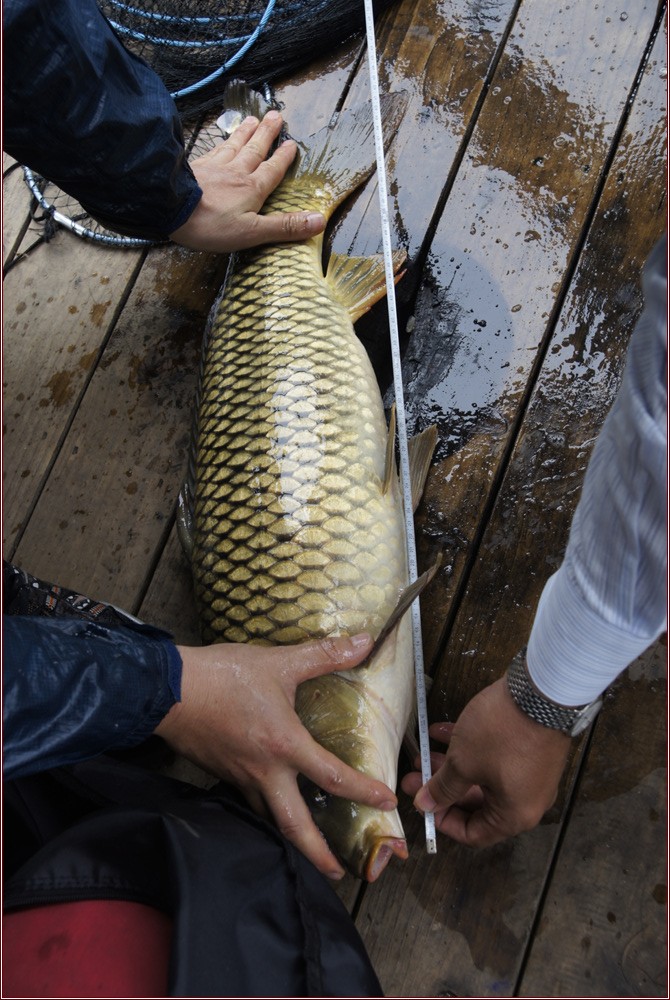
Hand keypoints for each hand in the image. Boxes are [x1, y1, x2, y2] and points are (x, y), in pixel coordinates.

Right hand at [155, 633, 397, 878]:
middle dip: (317, 855)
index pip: (333, 777)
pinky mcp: (221, 774)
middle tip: (338, 871)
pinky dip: (263, 813)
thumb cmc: (224, 676)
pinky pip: (247, 803)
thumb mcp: (279, 662)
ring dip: (290, 839)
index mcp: (284, 746)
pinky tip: (270, 807)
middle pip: (294, 826)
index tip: (387, 804)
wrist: (167, 689)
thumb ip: (324, 654)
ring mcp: (240, 777)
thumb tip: (365, 641)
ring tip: (307, 849)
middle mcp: (264, 772)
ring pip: (268, 819)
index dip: (364, 791)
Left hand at [169, 110, 324, 252]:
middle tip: (276, 115)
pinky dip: (221, 140)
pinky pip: (213, 149)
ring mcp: (215, 166)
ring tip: (253, 119)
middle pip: (255, 149)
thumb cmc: (212, 225)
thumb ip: (284, 226)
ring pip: (234, 144)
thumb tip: (318, 221)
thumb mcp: (253, 232)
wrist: (171, 207)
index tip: (292, 144)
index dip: (283, 158)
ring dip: (245, 132)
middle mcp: (236, 172)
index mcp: (253, 188)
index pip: (273, 170)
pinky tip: (221, 138)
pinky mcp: (196, 166)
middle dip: (267, 133)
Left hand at [400, 677, 570, 846]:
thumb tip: (425, 806)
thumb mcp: (464, 762)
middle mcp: (526, 800)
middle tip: (414, 774)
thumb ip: (442, 788)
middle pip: (476, 803)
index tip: (423, 803)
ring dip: (451, 766)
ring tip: (422, 752)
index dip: (444, 821)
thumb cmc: (501, 735)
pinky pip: (493, 757)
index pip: (475, 834)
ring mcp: (529, 773)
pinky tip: (439, 731)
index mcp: (514, 814)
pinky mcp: (528, 748)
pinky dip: (468, 748)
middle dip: (442, 787)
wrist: (540, 691)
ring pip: (481, 776)